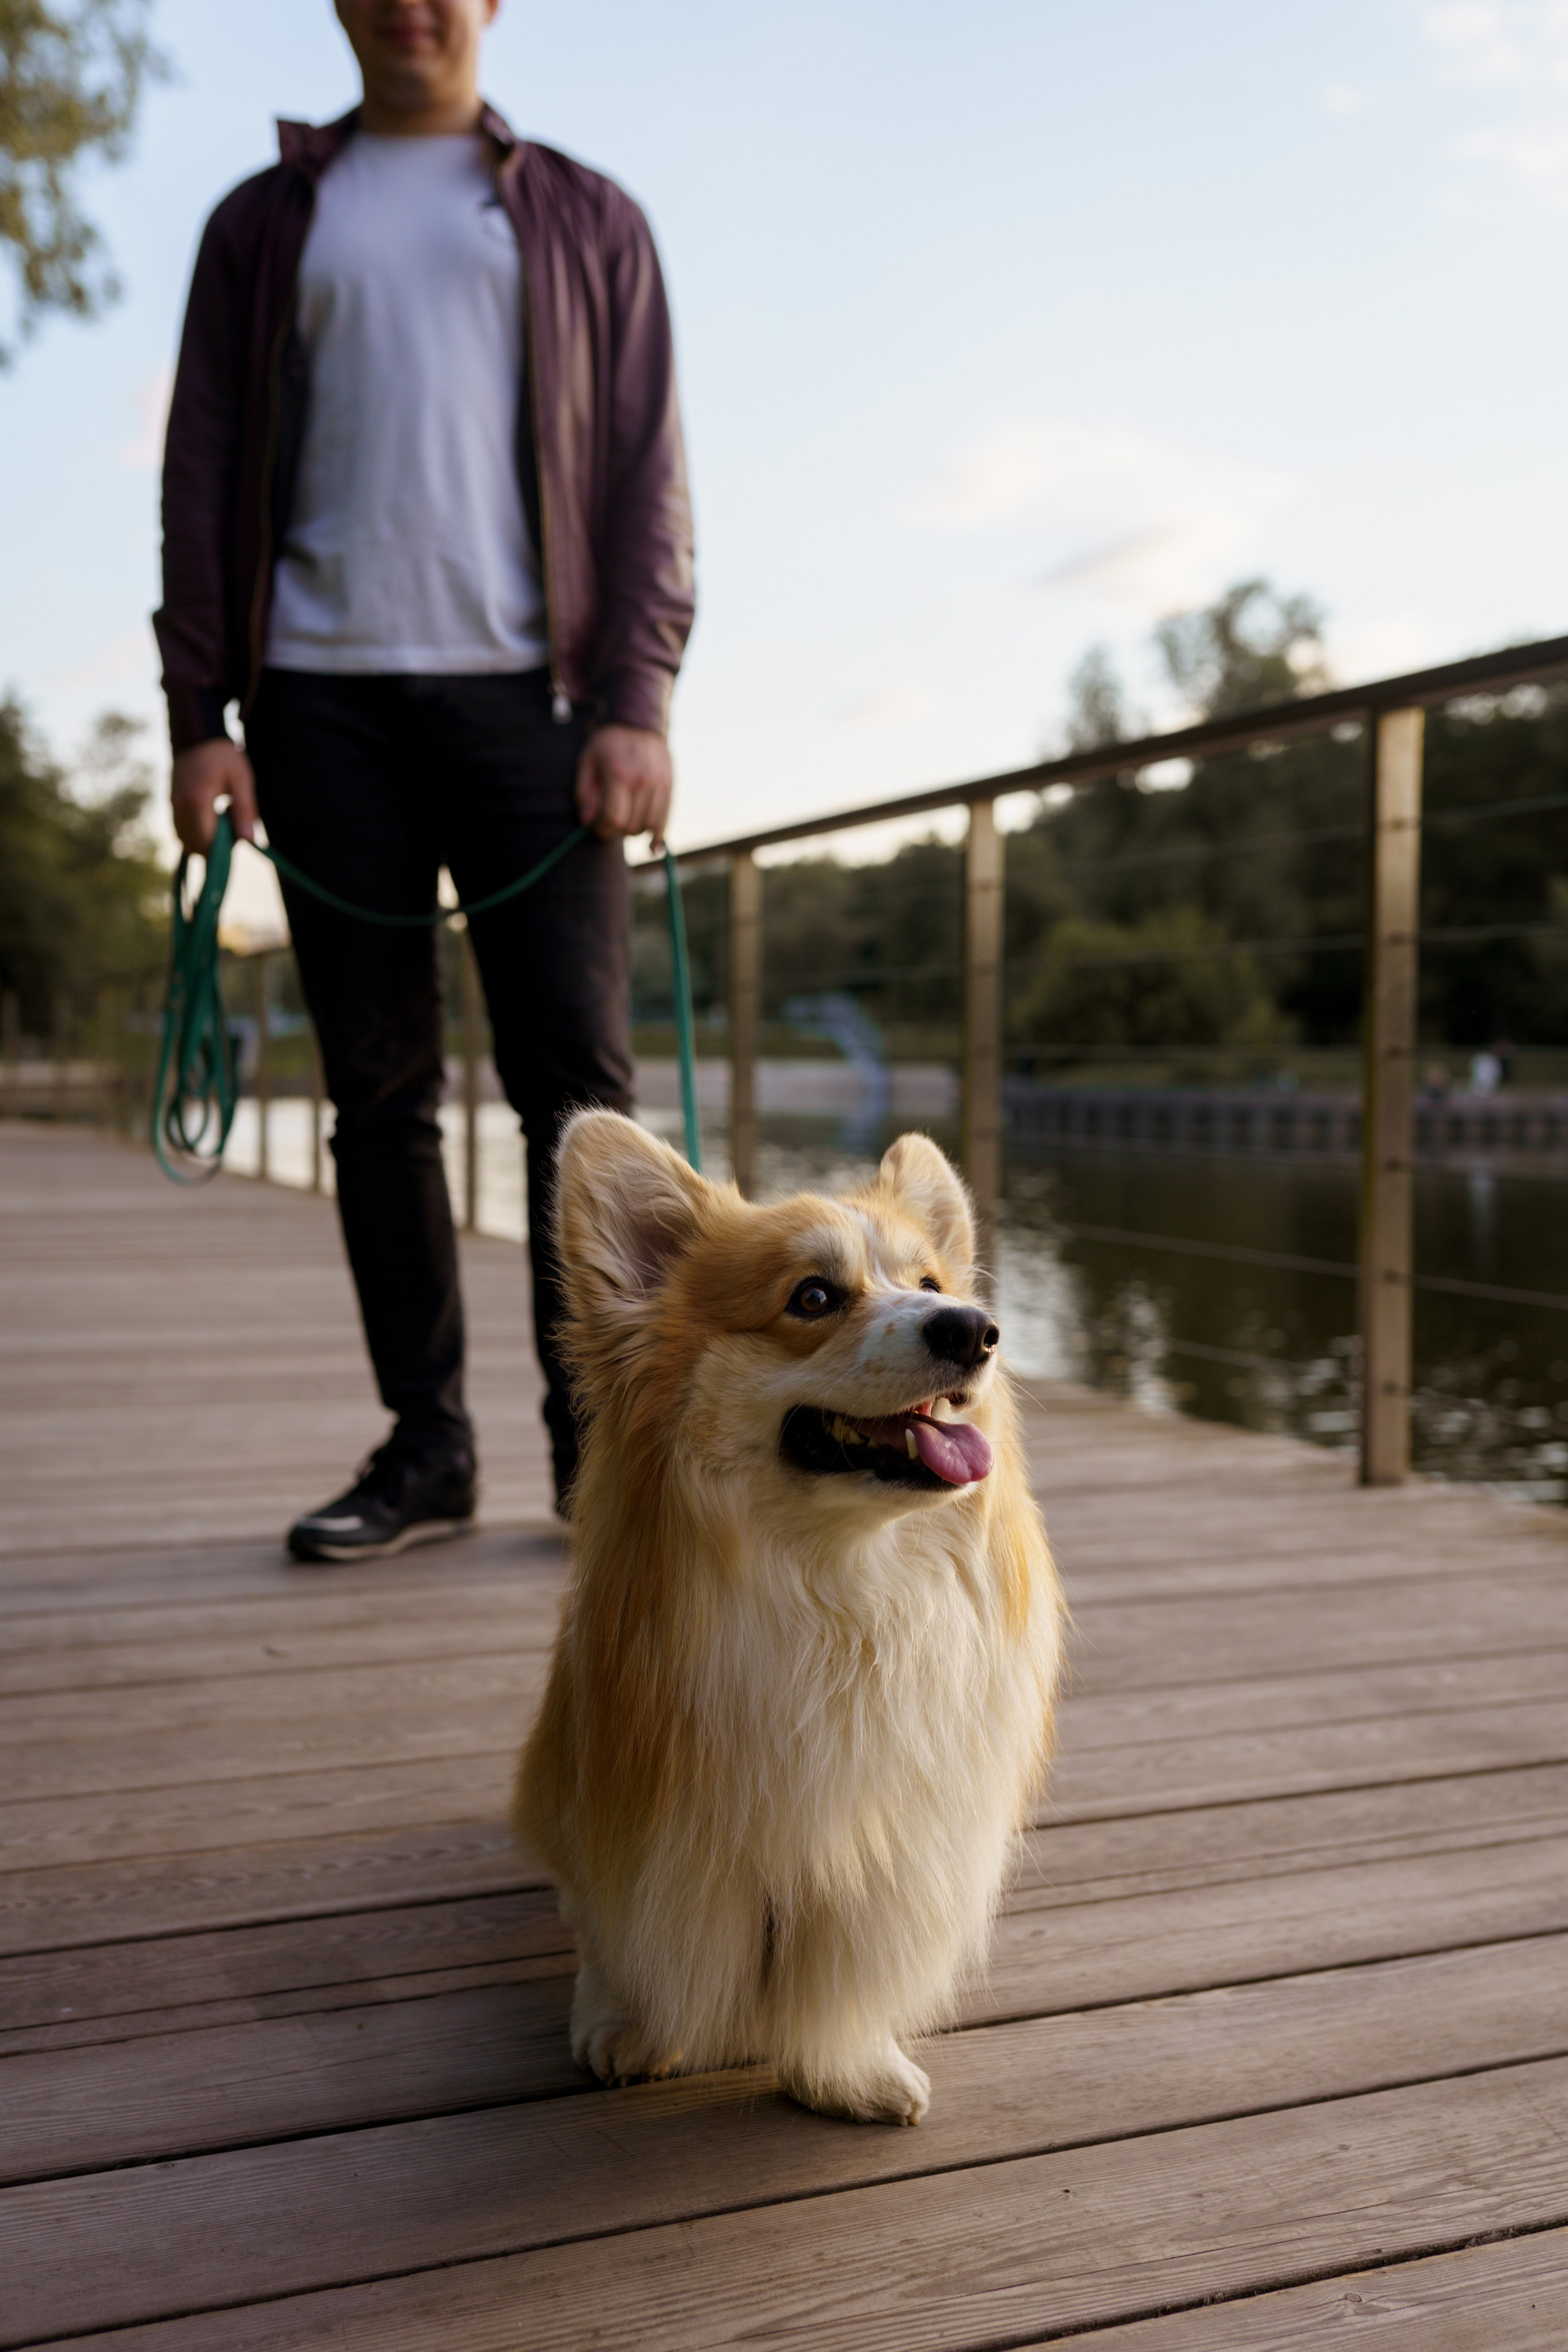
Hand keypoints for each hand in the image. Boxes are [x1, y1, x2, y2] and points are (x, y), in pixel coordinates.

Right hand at [171, 739, 257, 856]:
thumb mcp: (242, 780)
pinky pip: (180, 830)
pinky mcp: (171, 803)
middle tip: (230, 828)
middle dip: (213, 846)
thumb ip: (245, 810)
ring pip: (184, 840)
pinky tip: (209, 817)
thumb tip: (248, 840)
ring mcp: (172, 805)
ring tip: (220, 821)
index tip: (237, 835)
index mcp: (198, 800)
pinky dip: (194, 832)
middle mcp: (180, 806)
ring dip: (203, 840)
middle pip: (194, 845)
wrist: (197, 736)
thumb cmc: (223, 756)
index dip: (223, 848)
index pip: (206, 842)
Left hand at [574, 724, 672, 848]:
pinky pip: (665, 820)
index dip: (603, 830)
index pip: (614, 820)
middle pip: (632, 826)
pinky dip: (658, 836)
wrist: (639, 722)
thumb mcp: (586, 762)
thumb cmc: (608, 744)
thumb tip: (588, 821)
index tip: (597, 827)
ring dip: (635, 831)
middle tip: (610, 820)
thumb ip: (584, 793)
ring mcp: (659, 785)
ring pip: (649, 826)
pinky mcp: (670, 787)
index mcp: (620, 776)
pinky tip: (652, 847)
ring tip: (626, 821)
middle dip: (617, 830)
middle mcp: (643, 782)